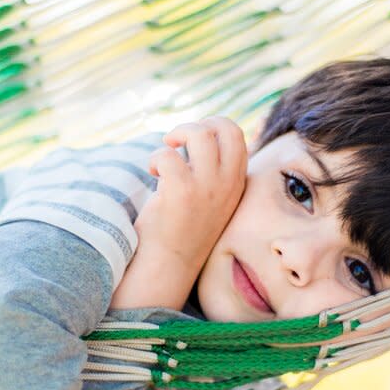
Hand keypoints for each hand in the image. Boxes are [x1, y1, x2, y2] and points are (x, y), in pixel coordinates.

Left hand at [137, 116, 247, 271]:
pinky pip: (169, 155)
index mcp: (237, 182)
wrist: (170, 265)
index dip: (211, 127)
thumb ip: (212, 170)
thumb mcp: (210, 196)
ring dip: (175, 136)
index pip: (236, 134)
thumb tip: (198, 134)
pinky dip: (156, 157)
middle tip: (176, 143)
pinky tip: (153, 173)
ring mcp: (208, 188)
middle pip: (225, 127)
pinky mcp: (182, 193)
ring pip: (199, 133)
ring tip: (163, 157)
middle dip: (196, 125)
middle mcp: (228, 183)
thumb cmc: (183, 228)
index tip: (191, 143)